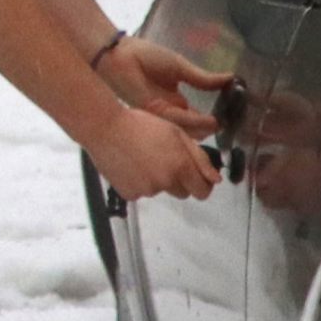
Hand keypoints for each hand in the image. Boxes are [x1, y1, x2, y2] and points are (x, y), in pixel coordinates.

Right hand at [86, 102, 219, 201]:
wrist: (105, 128)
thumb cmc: (141, 125)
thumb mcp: (177, 134)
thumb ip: (200, 159)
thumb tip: (216, 179)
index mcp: (181, 167)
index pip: (202, 192)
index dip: (202, 185)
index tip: (198, 177)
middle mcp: (166, 182)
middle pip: (183, 193)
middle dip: (181, 181)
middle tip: (166, 160)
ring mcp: (147, 191)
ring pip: (161, 191)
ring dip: (158, 180)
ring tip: (144, 157)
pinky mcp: (129, 194)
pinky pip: (142, 192)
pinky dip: (140, 183)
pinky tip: (132, 165)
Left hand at [100, 35, 224, 119]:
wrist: (121, 53)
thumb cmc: (146, 56)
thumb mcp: (181, 67)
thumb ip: (204, 78)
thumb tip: (230, 78)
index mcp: (175, 101)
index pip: (195, 117)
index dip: (210, 120)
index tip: (228, 119)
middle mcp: (169, 111)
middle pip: (191, 128)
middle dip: (207, 129)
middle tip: (225, 126)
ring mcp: (160, 114)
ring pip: (185, 128)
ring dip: (202, 127)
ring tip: (217, 124)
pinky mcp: (152, 113)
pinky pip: (175, 121)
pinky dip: (192, 121)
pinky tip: (206, 119)